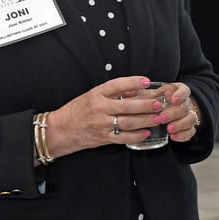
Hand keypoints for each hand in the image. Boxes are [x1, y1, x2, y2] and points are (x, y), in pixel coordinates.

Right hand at [45, 75, 162, 157]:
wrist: (60, 130)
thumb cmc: (77, 111)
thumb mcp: (92, 95)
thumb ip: (112, 93)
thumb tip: (134, 89)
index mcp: (96, 94)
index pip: (117, 85)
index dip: (133, 82)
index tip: (146, 81)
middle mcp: (99, 108)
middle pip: (127, 105)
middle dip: (146, 105)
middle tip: (159, 104)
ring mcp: (101, 124)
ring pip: (128, 122)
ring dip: (145, 120)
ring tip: (158, 118)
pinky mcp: (102, 137)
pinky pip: (123, 137)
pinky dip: (136, 136)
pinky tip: (146, 133)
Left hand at [154, 82, 200, 142]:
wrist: (161, 110)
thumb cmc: (154, 100)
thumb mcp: (151, 94)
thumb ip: (150, 95)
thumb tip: (145, 97)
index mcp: (178, 91)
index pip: (184, 90)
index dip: (180, 95)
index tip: (174, 100)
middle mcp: (185, 102)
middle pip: (184, 107)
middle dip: (173, 113)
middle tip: (161, 118)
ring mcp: (188, 115)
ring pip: (190, 119)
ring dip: (180, 124)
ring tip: (168, 129)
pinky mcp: (188, 128)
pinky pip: (190, 131)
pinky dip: (182, 135)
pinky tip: (173, 136)